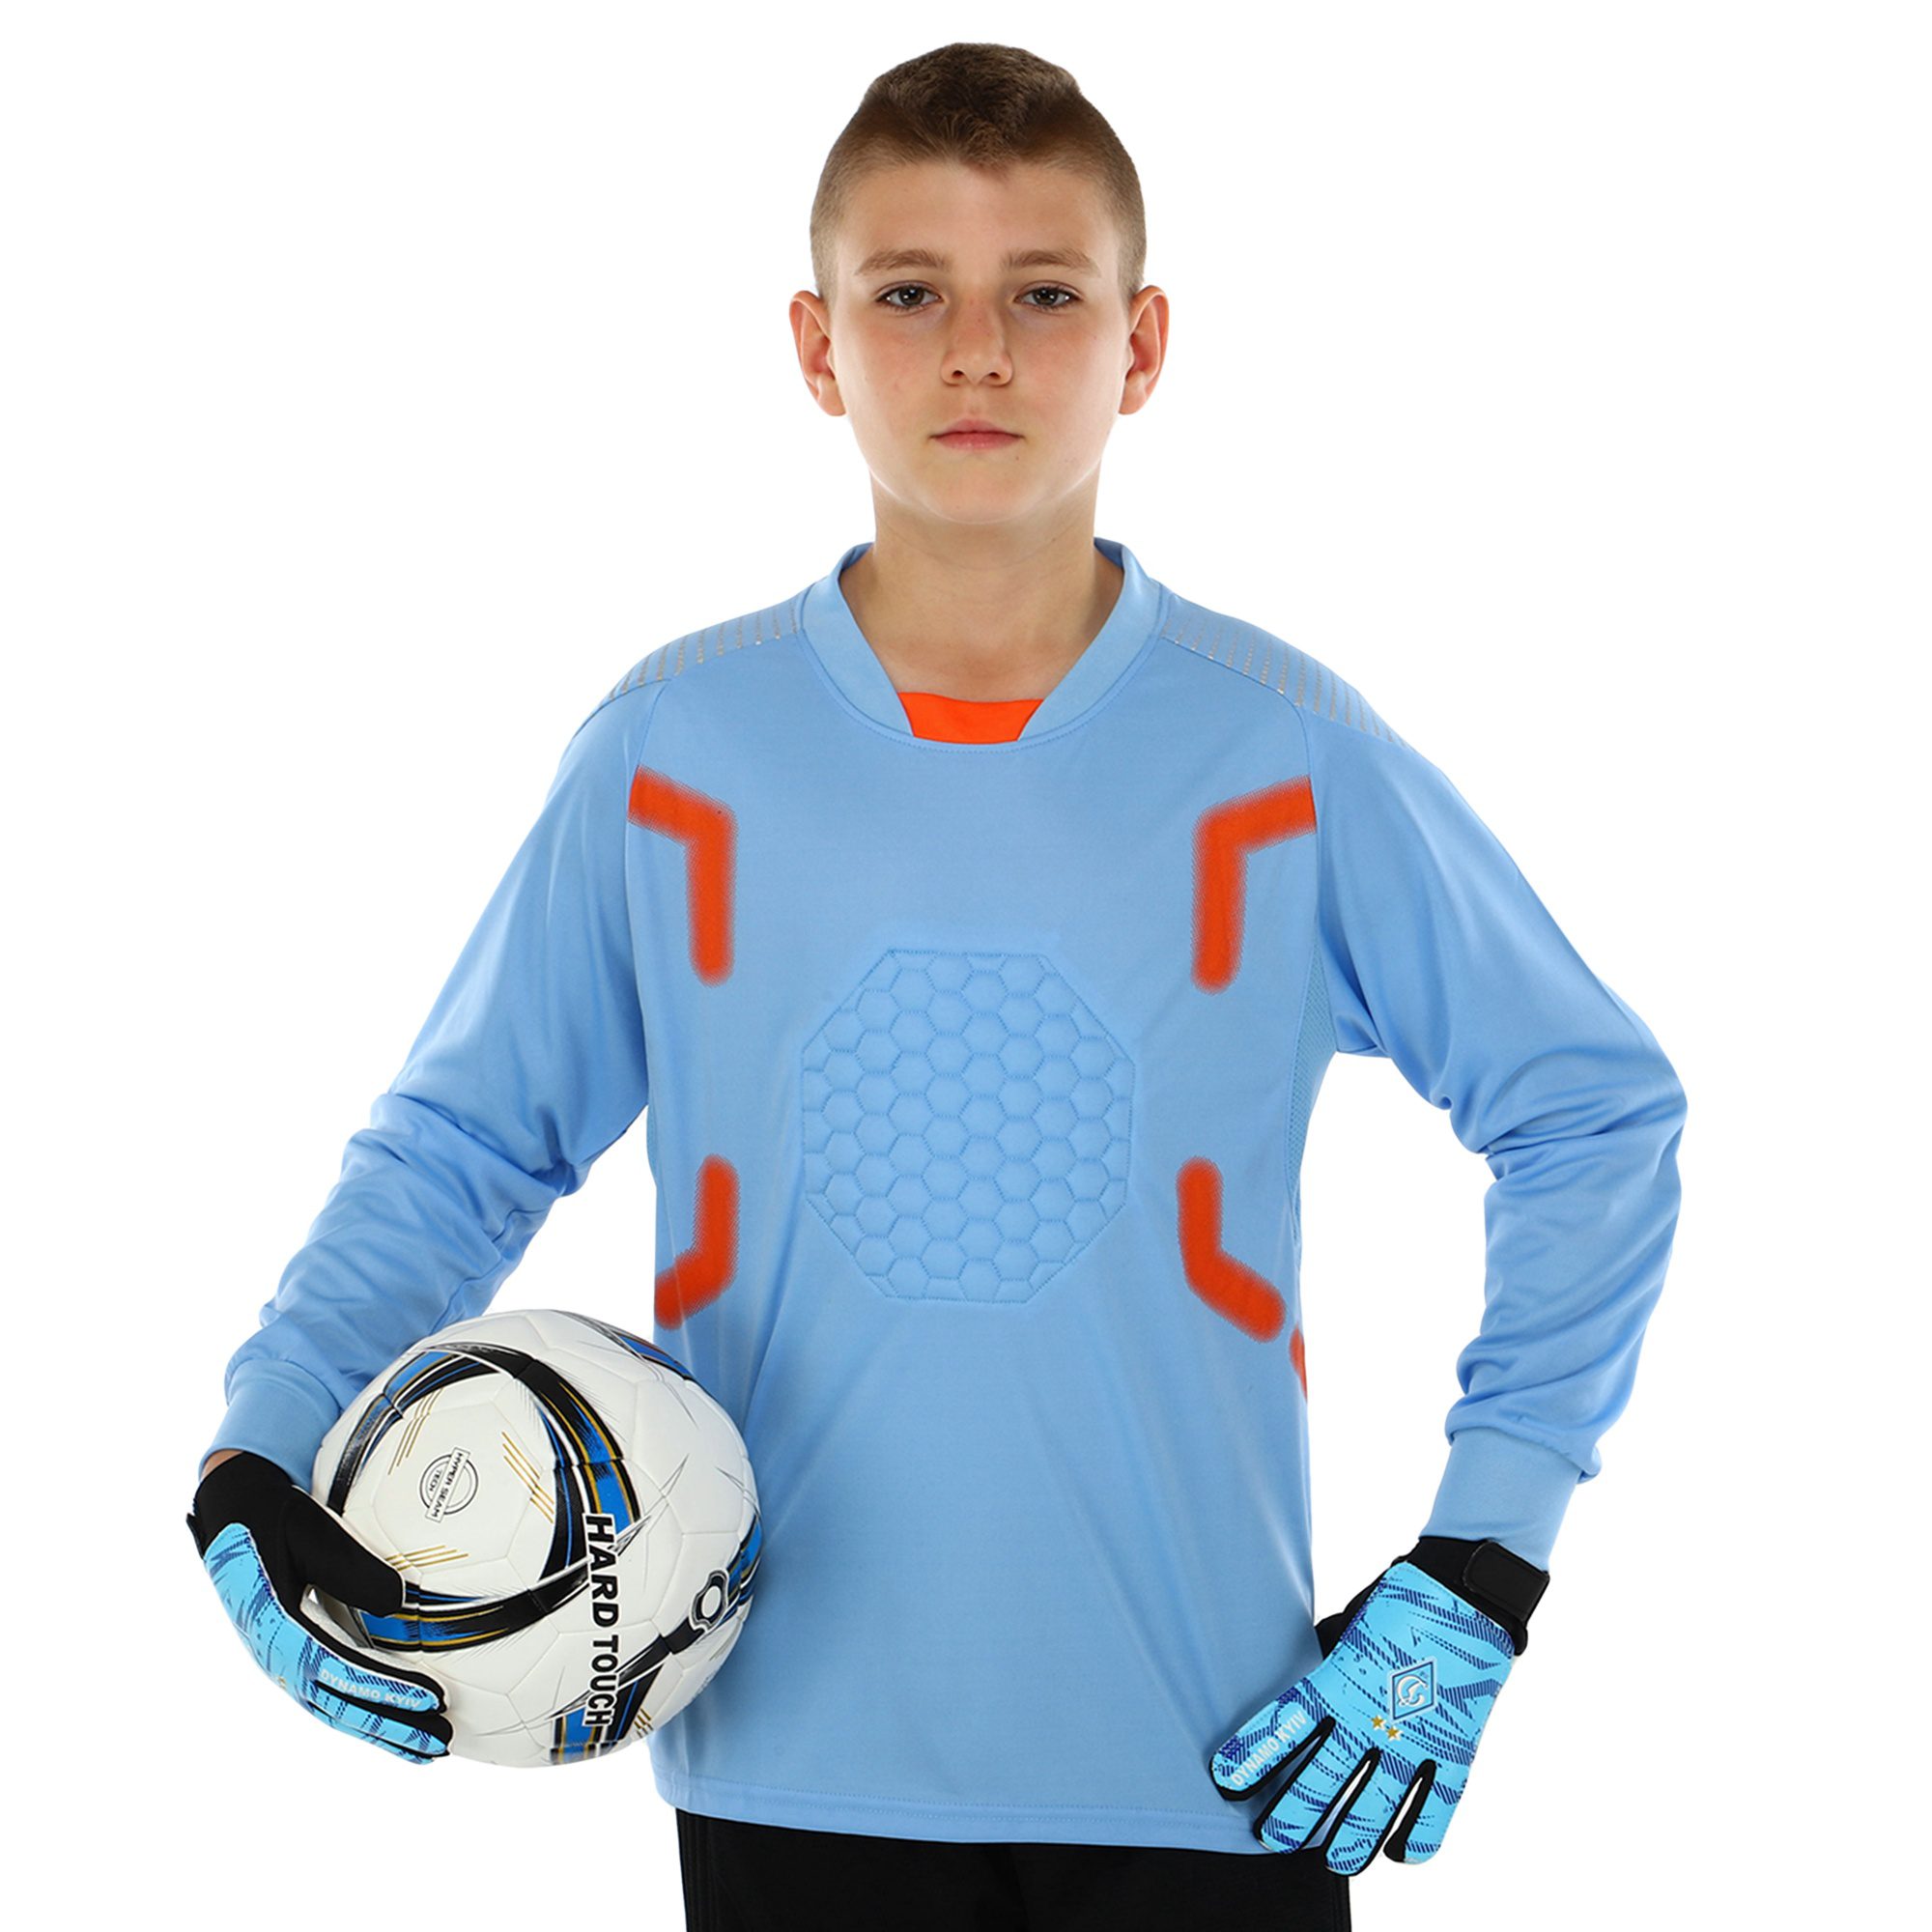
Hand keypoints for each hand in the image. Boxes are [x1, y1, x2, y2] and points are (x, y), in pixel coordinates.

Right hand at [187, 1449, 452, 1762]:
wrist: (232, 1513)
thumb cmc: (274, 1519)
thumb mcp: (310, 1533)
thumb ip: (349, 1568)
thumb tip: (399, 1603)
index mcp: (276, 1629)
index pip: (340, 1670)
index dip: (386, 1688)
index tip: (431, 1699)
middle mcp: (275, 1657)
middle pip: (339, 1704)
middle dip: (392, 1726)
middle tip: (441, 1741)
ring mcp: (280, 1662)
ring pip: (334, 1709)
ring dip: (381, 1730)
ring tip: (428, 1747)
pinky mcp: (289, 1658)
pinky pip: (327, 1695)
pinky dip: (362, 1713)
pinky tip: (394, 1724)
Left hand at [1207, 1537, 1546, 1872]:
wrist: (1464, 1590)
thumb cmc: (1397, 1601)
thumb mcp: (1348, 1630)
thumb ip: (1327, 1668)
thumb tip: (1304, 1695)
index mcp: (1339, 1680)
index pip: (1283, 1728)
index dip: (1252, 1757)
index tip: (1225, 1783)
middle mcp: (1371, 1716)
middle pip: (1321, 1780)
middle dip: (1292, 1816)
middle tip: (1270, 1840)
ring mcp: (1415, 1737)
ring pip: (1374, 1806)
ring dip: (1351, 1840)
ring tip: (1334, 1864)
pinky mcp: (1455, 1747)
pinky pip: (1435, 1807)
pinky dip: (1417, 1835)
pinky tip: (1398, 1854)